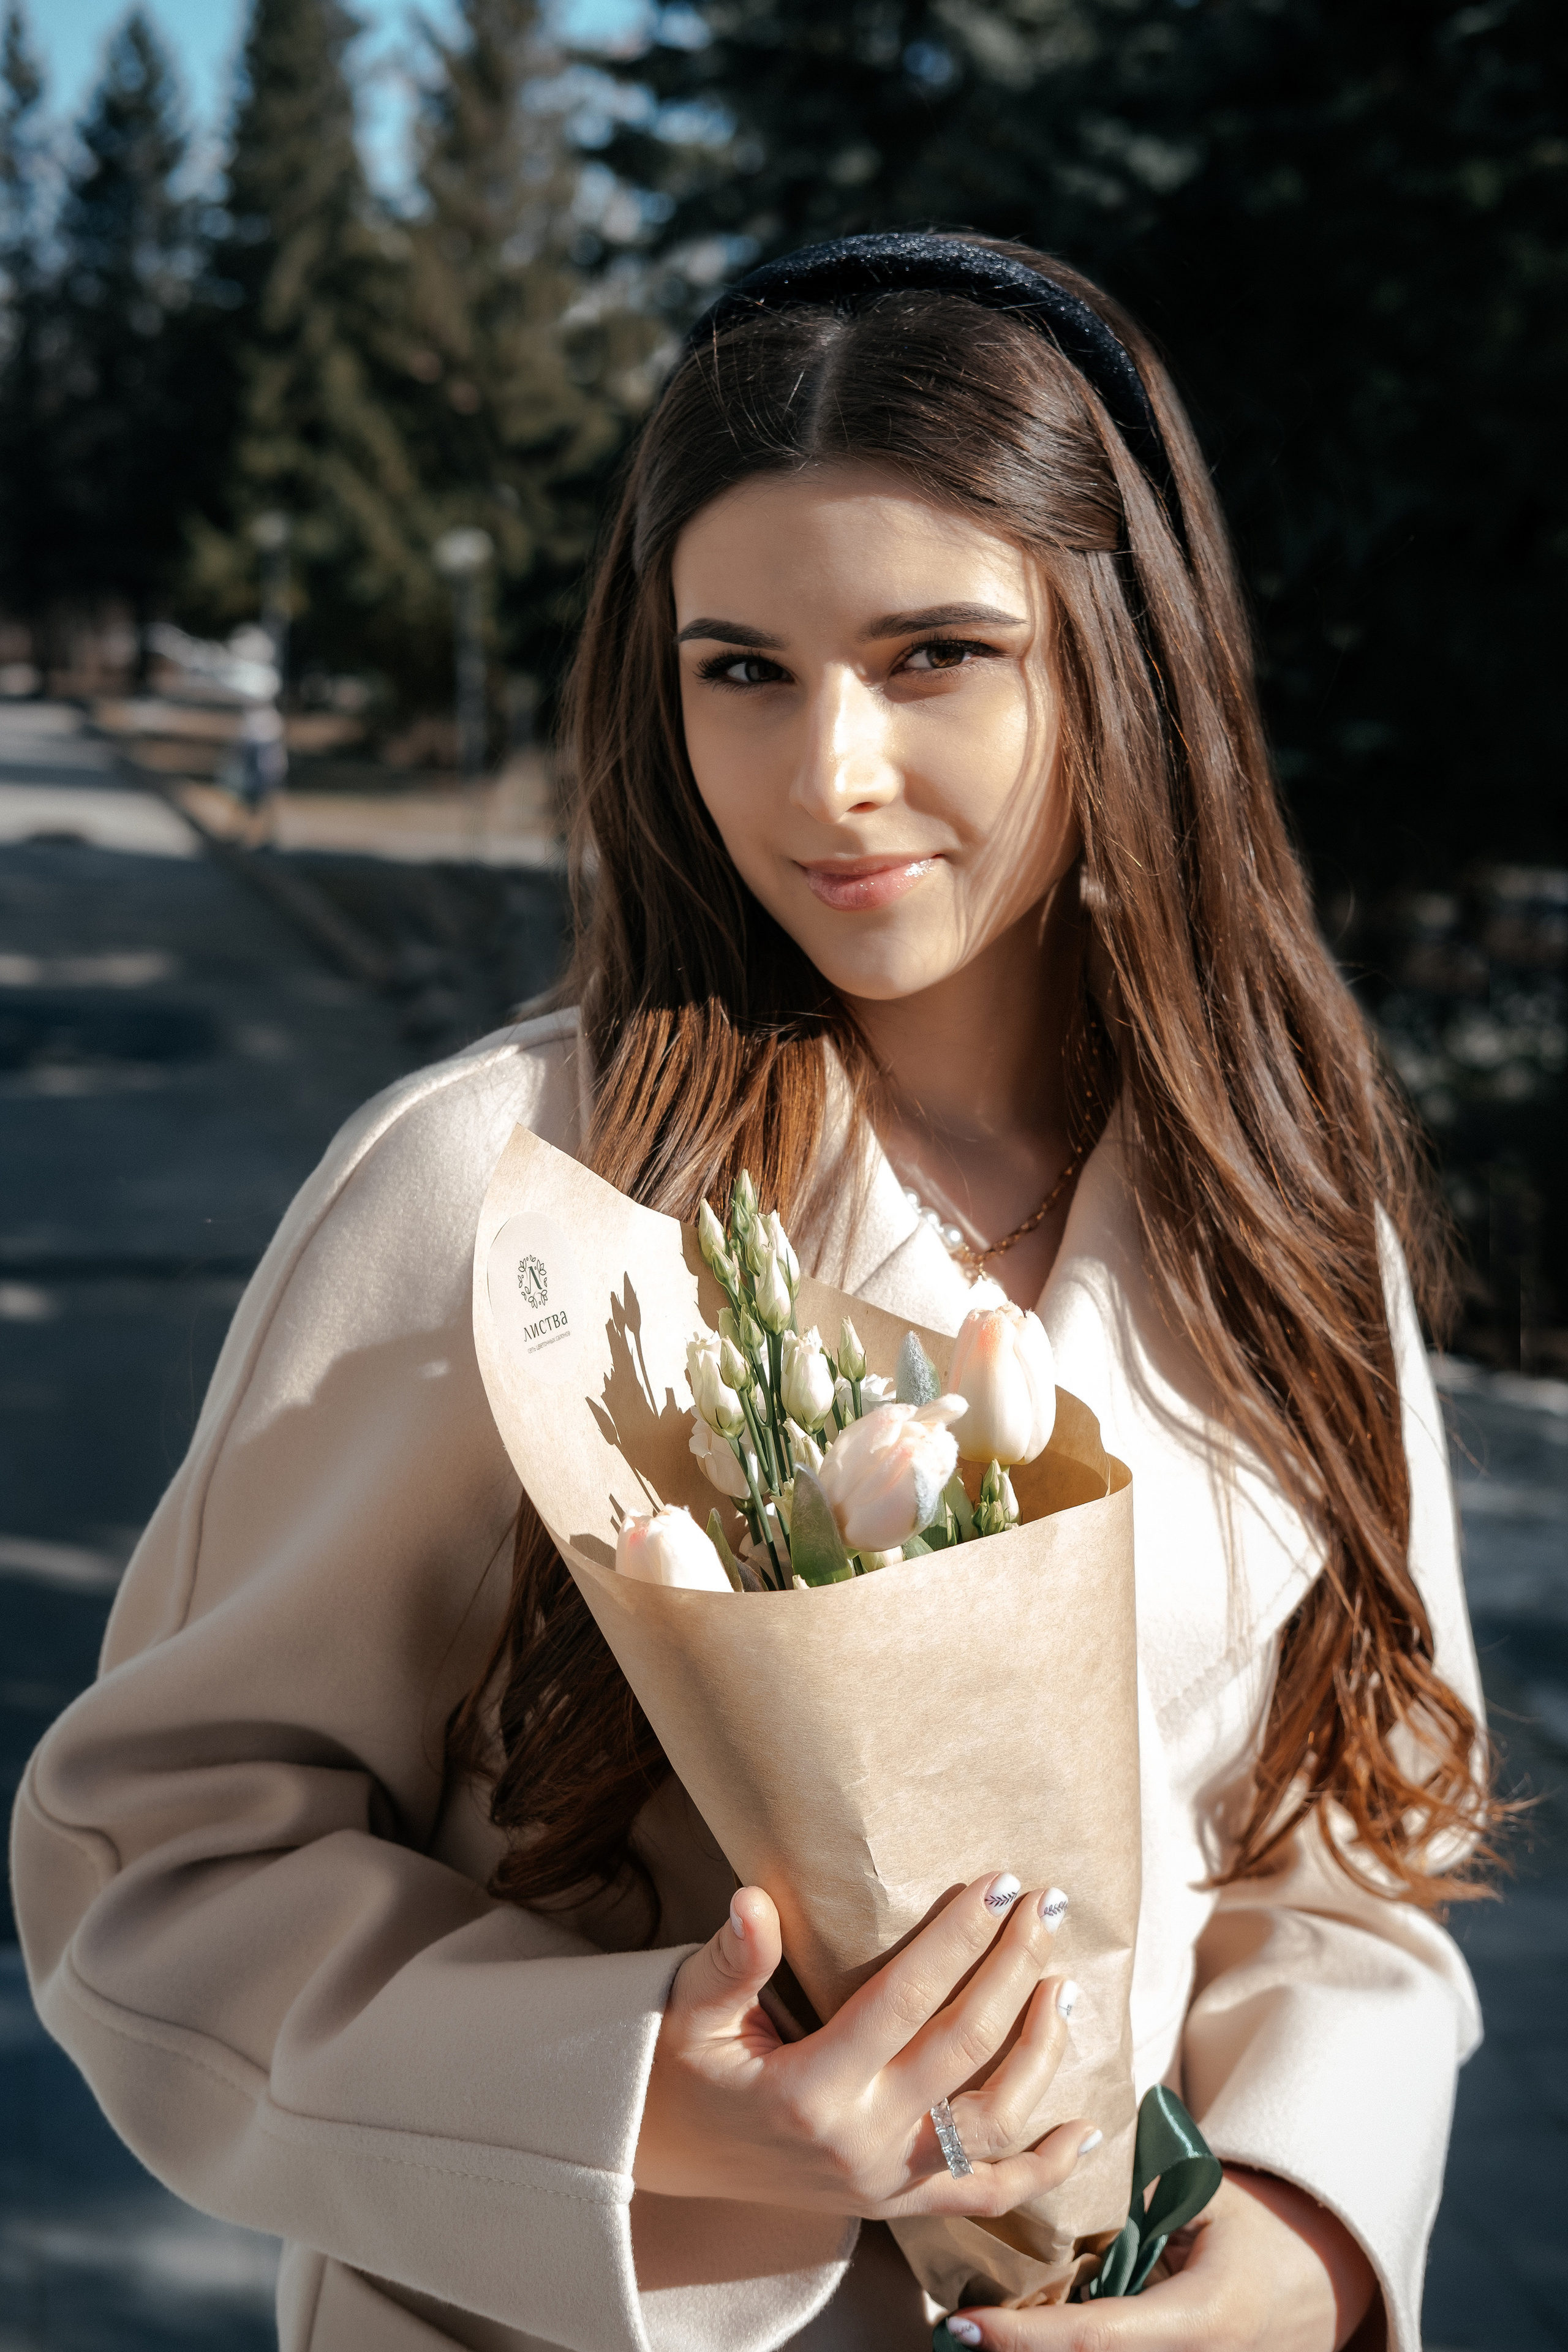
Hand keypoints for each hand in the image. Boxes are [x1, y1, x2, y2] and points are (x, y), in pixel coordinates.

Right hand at [633, 1870, 1095, 2219]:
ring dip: (1040, 2051)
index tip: (997, 1884)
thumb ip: (730, 1959)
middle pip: (963, 2048)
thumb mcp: (690, 2011)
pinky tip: (1082, 2126)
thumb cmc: (681, 2070)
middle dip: (1012, 1969)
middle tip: (1042, 1905)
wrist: (666, 2157)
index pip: (904, 2001)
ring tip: (1063, 1983)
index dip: (957, 1939)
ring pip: (992, 2122)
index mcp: (809, 2088)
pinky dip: (1041, 2169)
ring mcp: (886, 2180)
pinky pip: (986, 2195)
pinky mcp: (899, 2202)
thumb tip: (754, 1901)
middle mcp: (859, 2141)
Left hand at [939, 2166, 1380, 2350]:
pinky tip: (1028, 2338)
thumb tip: (1051, 2182)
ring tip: (975, 2339)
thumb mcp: (1202, 2200)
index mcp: (1201, 2318)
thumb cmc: (1258, 2225)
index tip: (961, 2327)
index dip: (1022, 2339)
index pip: (1094, 2339)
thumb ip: (1135, 2204)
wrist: (1322, 2277)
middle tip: (951, 2335)